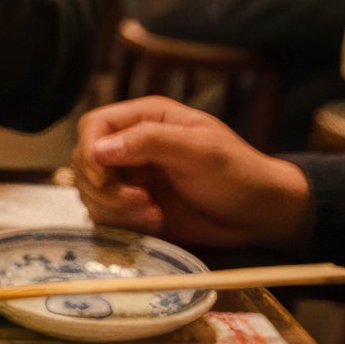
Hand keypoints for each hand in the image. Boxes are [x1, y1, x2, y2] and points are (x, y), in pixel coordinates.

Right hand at [68, 98, 311, 248]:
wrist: (258, 214)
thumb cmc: (238, 174)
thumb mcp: (199, 151)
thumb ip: (150, 142)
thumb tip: (99, 149)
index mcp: (147, 119)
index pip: (94, 126)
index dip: (91, 153)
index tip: (106, 180)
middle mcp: (134, 145)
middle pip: (86, 163)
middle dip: (105, 189)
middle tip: (141, 203)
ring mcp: (133, 178)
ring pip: (92, 193)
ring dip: (116, 210)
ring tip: (153, 215)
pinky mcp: (136, 207)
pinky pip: (108, 216)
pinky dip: (124, 225)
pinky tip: (156, 224)